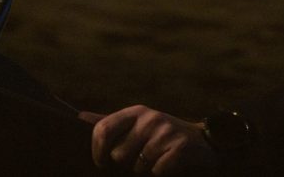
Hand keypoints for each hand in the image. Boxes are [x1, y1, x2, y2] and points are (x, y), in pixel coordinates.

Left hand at [82, 105, 220, 174]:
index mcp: (135, 112)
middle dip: (125, 164)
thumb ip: (111, 124)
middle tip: (138, 160)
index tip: (101, 163)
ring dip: (144, 169)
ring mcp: (165, 132)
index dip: (97, 151)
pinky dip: (160, 172)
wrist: (203, 142)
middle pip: (118, 153)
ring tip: (155, 160)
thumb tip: (80, 117)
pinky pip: (157, 170)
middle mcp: (149, 118)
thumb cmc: (161, 136)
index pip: (103, 129)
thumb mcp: (137, 124)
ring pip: (138, 165)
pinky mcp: (179, 147)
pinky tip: (168, 164)